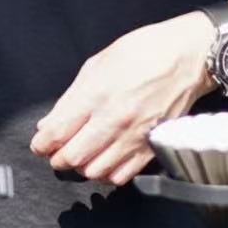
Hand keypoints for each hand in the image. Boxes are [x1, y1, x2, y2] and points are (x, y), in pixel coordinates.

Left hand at [29, 12, 212, 184]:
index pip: (57, 132)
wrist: (188, 57)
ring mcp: (134, 136)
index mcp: (97, 94)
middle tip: (56, 151)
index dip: (42, 143)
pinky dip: (107, 173)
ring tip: (81, 155)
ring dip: (82, 167)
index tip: (39, 144)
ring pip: (95, 171)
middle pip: (73, 157)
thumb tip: (52, 122)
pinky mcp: (151, 147)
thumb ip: (72, 97)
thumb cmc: (145, 52)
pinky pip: (121, 176)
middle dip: (58, 158)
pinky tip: (104, 160)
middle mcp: (115, 119)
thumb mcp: (98, 63)